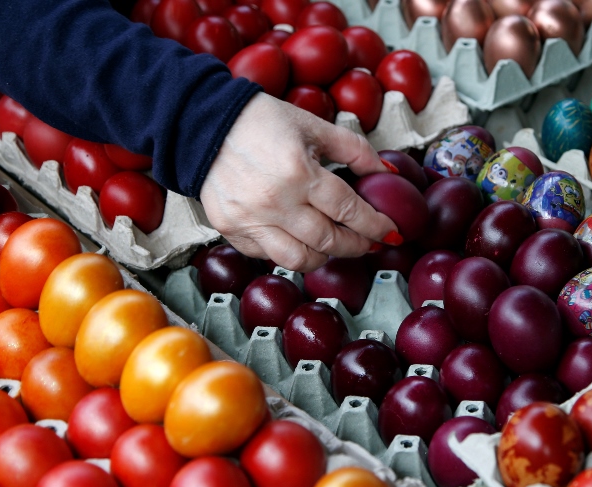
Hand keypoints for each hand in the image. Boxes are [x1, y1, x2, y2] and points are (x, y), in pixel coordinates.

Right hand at [199, 92, 399, 271]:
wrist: (202, 124)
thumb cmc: (259, 120)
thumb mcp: (313, 126)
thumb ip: (355, 150)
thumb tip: (388, 173)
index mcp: (298, 171)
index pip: (349, 210)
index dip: (375, 225)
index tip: (389, 231)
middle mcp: (275, 201)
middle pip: (329, 240)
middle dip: (357, 245)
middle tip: (371, 242)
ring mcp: (250, 219)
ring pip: (300, 259)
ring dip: (325, 256)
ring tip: (336, 245)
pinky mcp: (232, 229)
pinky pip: (269, 255)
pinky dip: (289, 252)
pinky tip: (301, 239)